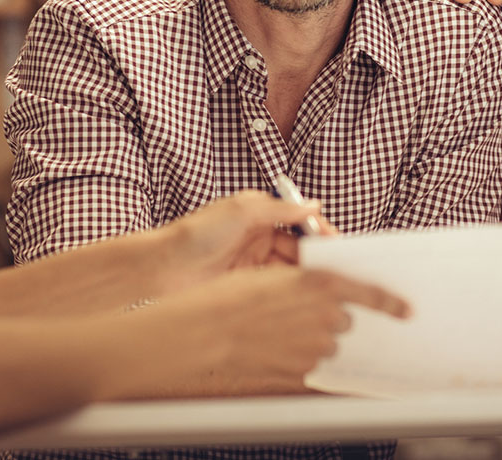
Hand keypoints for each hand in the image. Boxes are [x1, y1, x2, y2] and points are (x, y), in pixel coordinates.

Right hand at [128, 266, 410, 392]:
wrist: (200, 335)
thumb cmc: (226, 298)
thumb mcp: (269, 276)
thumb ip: (304, 286)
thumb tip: (323, 297)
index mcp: (319, 284)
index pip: (369, 293)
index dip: (390, 303)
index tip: (406, 311)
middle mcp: (324, 318)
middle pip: (341, 321)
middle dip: (324, 319)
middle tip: (290, 316)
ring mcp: (314, 350)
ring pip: (325, 345)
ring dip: (309, 341)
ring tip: (271, 334)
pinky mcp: (300, 375)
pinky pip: (310, 370)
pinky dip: (298, 362)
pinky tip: (273, 354)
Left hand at [157, 190, 334, 292]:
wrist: (162, 268)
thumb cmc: (195, 234)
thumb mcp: (240, 211)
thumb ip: (279, 208)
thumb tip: (312, 205)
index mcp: (257, 215)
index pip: (297, 221)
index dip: (318, 231)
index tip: (338, 243)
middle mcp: (257, 238)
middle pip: (298, 246)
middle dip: (318, 254)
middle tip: (339, 267)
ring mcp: (253, 263)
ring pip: (290, 268)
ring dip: (308, 273)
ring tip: (328, 283)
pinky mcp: (247, 286)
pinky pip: (277, 286)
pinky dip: (292, 289)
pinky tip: (306, 295)